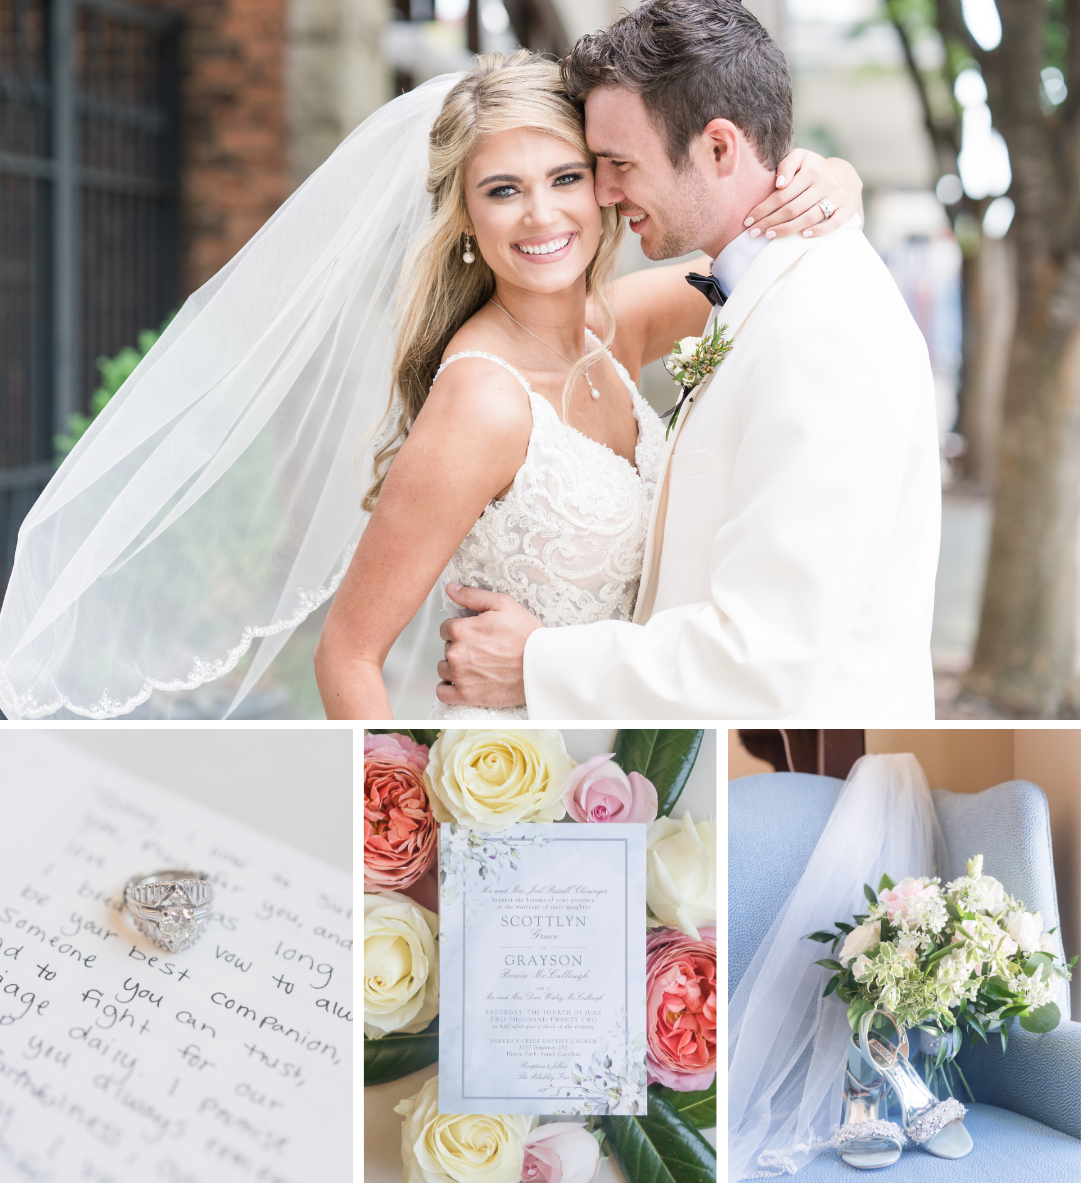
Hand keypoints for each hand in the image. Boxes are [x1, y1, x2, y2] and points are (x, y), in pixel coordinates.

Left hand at [436, 583, 542, 707]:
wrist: (543, 666)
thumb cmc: (527, 636)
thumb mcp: (503, 604)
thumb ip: (473, 596)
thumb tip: (451, 589)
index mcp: (461, 630)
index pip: (446, 629)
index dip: (460, 630)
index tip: (474, 635)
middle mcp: (456, 653)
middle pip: (447, 649)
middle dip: (460, 648)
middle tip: (482, 651)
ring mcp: (460, 676)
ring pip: (444, 669)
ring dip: (454, 668)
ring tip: (477, 667)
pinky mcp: (466, 695)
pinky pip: (443, 693)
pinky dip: (448, 688)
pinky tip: (461, 683)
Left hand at [743, 150, 863, 240]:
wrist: (845, 174)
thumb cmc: (814, 168)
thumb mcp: (801, 158)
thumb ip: (787, 165)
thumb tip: (779, 183)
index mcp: (812, 170)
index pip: (782, 195)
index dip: (763, 209)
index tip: (749, 220)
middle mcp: (826, 183)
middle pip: (792, 208)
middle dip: (770, 222)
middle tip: (754, 233)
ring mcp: (838, 196)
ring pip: (809, 218)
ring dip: (787, 229)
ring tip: (770, 236)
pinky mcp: (848, 208)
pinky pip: (833, 223)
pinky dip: (819, 230)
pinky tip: (804, 235)